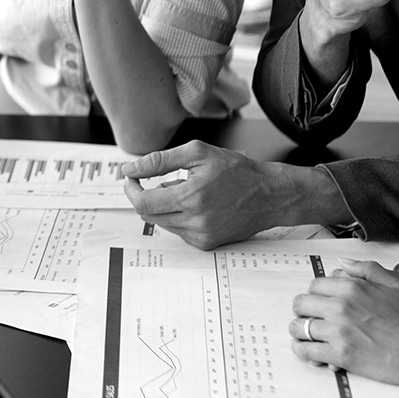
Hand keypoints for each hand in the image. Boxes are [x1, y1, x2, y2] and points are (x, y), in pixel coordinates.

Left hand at [122, 141, 342, 248]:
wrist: (268, 195)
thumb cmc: (237, 170)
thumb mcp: (197, 153)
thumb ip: (159, 160)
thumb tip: (130, 168)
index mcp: (192, 198)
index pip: (143, 202)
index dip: (131, 189)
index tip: (131, 177)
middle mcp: (195, 222)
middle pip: (148, 215)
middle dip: (145, 196)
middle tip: (155, 180)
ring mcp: (201, 236)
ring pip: (162, 223)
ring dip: (163, 206)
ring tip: (185, 190)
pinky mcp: (206, 244)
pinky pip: (177, 231)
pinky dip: (178, 216)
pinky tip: (196, 204)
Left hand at [290, 261, 398, 389]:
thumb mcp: (394, 284)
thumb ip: (366, 270)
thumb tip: (342, 263)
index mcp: (352, 287)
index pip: (314, 285)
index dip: (314, 294)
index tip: (317, 303)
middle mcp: (340, 306)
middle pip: (301, 304)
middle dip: (303, 311)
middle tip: (309, 318)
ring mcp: (338, 331)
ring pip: (299, 327)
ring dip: (300, 331)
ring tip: (306, 335)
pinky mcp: (340, 354)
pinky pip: (307, 350)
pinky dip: (303, 350)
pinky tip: (308, 351)